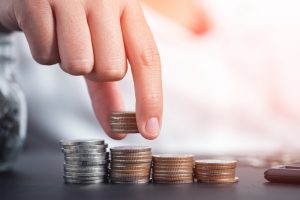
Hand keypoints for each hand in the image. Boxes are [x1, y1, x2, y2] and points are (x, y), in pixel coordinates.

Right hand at [0, 0, 162, 139]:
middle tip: (84, 49)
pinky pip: (45, 54)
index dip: (150, 98)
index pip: (147, 59)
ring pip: (79, 64)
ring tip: (62, 38)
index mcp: (128, 7)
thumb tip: (120, 129)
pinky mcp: (36, 0)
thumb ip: (110, 88)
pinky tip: (43, 30)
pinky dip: (44, 51)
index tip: (149, 130)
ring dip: (68, 62)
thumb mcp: (99, 46)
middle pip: (112, 69)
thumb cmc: (73, 21)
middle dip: (95, 71)